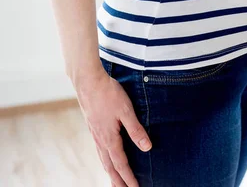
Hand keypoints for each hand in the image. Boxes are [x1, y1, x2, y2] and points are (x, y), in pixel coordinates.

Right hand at [75, 67, 151, 186]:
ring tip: (115, 182)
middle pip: (110, 166)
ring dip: (111, 172)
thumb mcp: (126, 111)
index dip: (129, 178)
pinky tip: (107, 158)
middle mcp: (100, 140)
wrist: (88, 81)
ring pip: (103, 159)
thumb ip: (136, 130)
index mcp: (109, 139)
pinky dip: (105, 160)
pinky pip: (100, 150)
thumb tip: (147, 148)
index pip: (121, 164)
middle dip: (118, 181)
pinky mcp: (93, 128)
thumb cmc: (109, 94)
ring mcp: (95, 134)